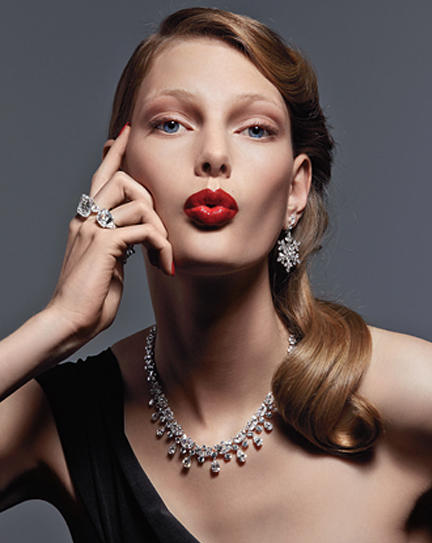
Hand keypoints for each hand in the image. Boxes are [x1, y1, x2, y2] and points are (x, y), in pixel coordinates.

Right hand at [46, 124, 172, 341]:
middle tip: (162, 231)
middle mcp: (86, 219)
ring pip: (139, 202)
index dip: (115, 153)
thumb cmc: (91, 299)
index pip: (100, 177)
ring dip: (162, 230)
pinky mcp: (104, 245)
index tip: (126, 133)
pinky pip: (144, 229)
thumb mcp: (109, 264)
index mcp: (85, 221)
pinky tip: (164, 266)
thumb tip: (140, 236)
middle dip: (152, 195)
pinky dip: (161, 245)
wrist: (68, 322)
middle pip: (121, 177)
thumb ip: (120, 243)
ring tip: (164, 257)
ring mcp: (92, 230)